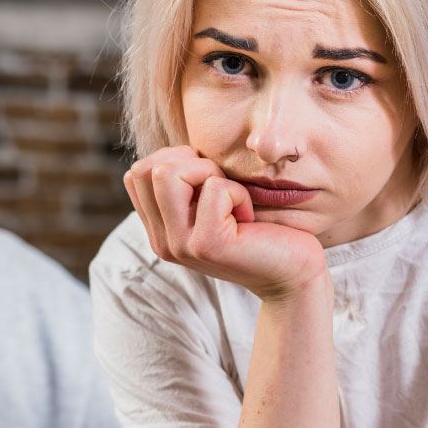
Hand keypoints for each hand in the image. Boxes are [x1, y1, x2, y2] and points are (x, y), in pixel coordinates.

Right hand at [125, 146, 327, 300]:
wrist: (291, 275)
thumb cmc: (258, 231)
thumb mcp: (210, 206)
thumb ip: (186, 187)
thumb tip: (177, 152)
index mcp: (159, 231)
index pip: (136, 175)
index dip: (173, 161)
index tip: (206, 181)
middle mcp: (163, 242)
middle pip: (145, 170)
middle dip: (189, 162)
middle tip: (221, 187)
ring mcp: (181, 246)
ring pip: (167, 174)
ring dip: (209, 173)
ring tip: (231, 198)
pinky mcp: (207, 245)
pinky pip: (215, 189)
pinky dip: (239, 193)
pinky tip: (249, 218)